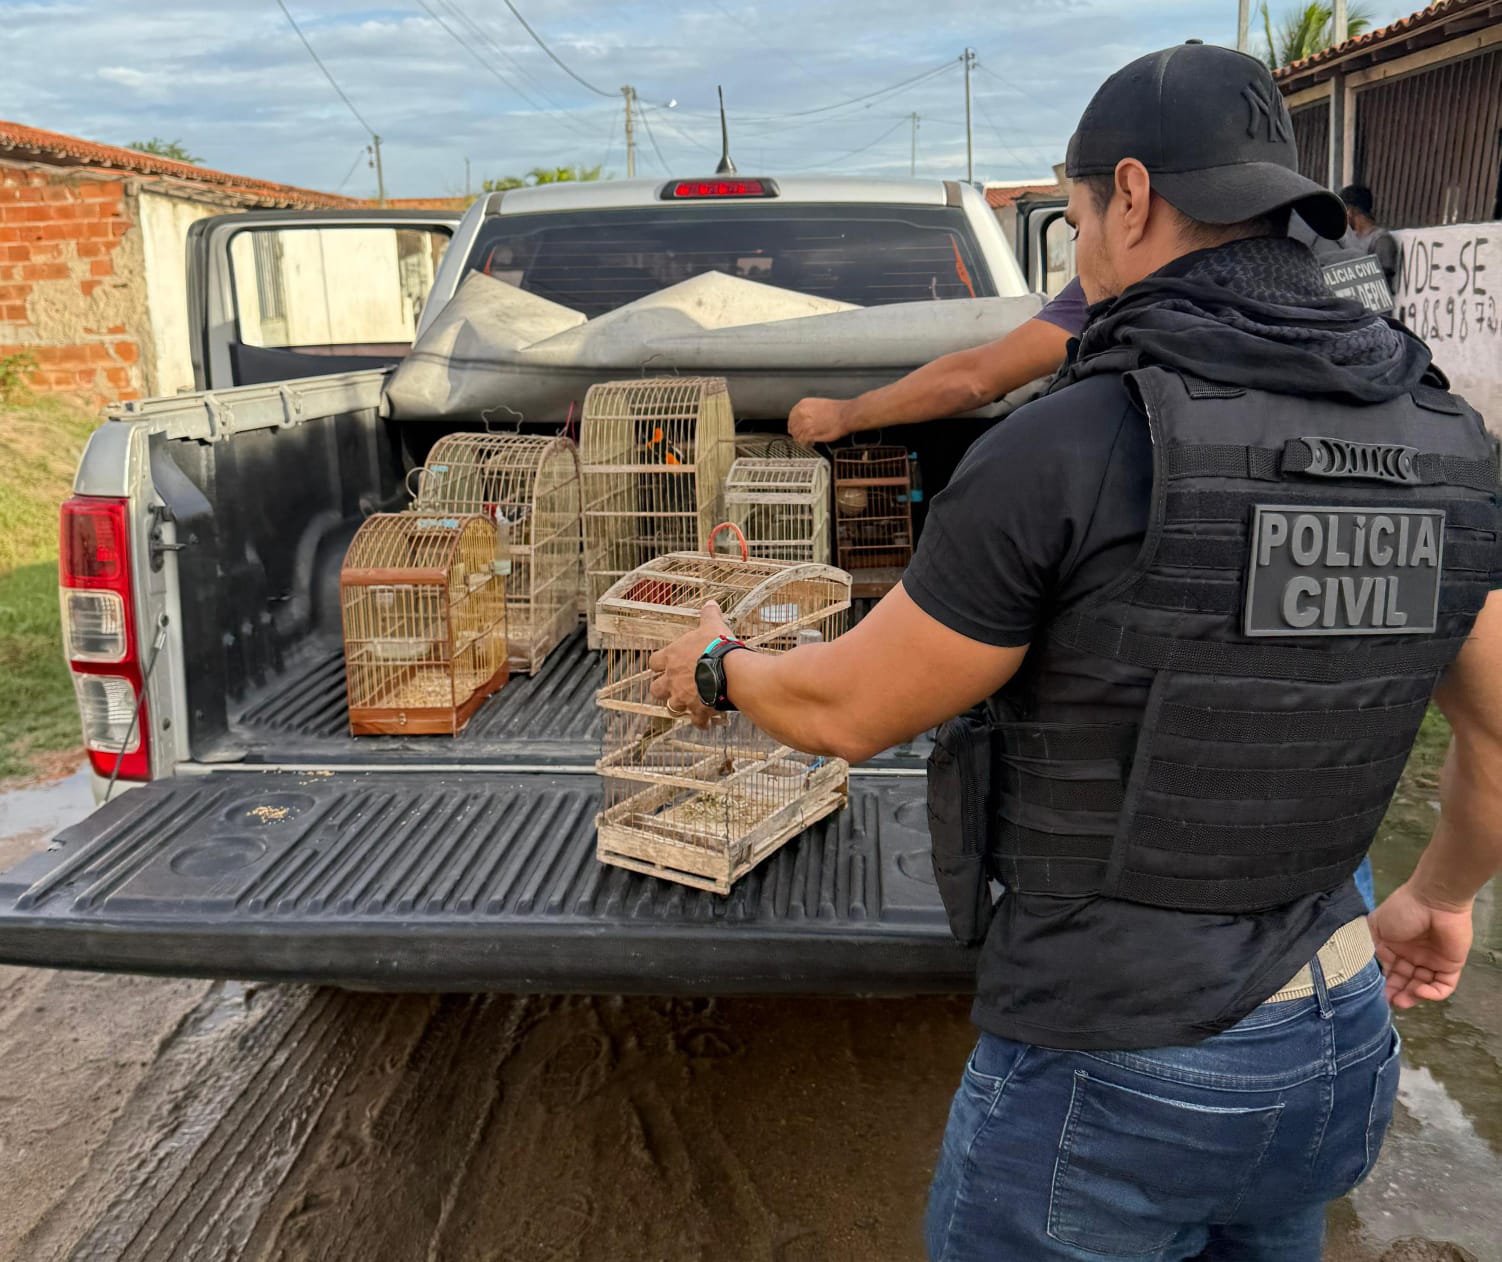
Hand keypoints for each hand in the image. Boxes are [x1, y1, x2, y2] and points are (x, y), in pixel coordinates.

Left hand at [648, 600, 733, 729]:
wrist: (728, 670)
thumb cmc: (717, 646)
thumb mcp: (712, 626)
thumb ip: (708, 615)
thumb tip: (710, 603)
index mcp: (672, 657)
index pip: (654, 662)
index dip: (659, 664)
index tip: (666, 664)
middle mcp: (672, 679)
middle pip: (656, 689)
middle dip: (663, 688)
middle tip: (676, 686)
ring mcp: (682, 696)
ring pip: (672, 706)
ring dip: (680, 705)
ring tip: (691, 704)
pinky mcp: (696, 710)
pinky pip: (695, 720)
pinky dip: (700, 721)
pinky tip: (706, 721)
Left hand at [788, 397, 850, 444]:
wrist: (845, 415)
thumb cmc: (836, 409)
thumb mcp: (818, 403)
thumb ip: (808, 411)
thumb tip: (804, 418)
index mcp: (803, 405)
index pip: (791, 416)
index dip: (792, 424)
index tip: (793, 428)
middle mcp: (802, 414)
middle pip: (793, 427)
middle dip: (796, 433)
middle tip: (799, 436)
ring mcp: (805, 424)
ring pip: (797, 435)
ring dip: (801, 439)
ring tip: (805, 441)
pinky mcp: (810, 434)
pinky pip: (803, 441)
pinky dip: (806, 444)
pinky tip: (809, 444)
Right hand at [1368, 881, 1473, 1008]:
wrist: (1433, 901)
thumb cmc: (1402, 911)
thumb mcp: (1374, 926)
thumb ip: (1368, 947)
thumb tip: (1366, 967)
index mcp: (1394, 947)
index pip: (1389, 971)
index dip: (1382, 984)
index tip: (1374, 994)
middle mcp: (1413, 956)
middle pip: (1405, 982)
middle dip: (1397, 994)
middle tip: (1390, 1002)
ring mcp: (1432, 962)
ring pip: (1422, 987)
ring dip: (1412, 997)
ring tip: (1401, 1001)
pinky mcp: (1451, 966)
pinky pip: (1443, 986)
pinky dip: (1432, 994)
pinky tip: (1420, 990)